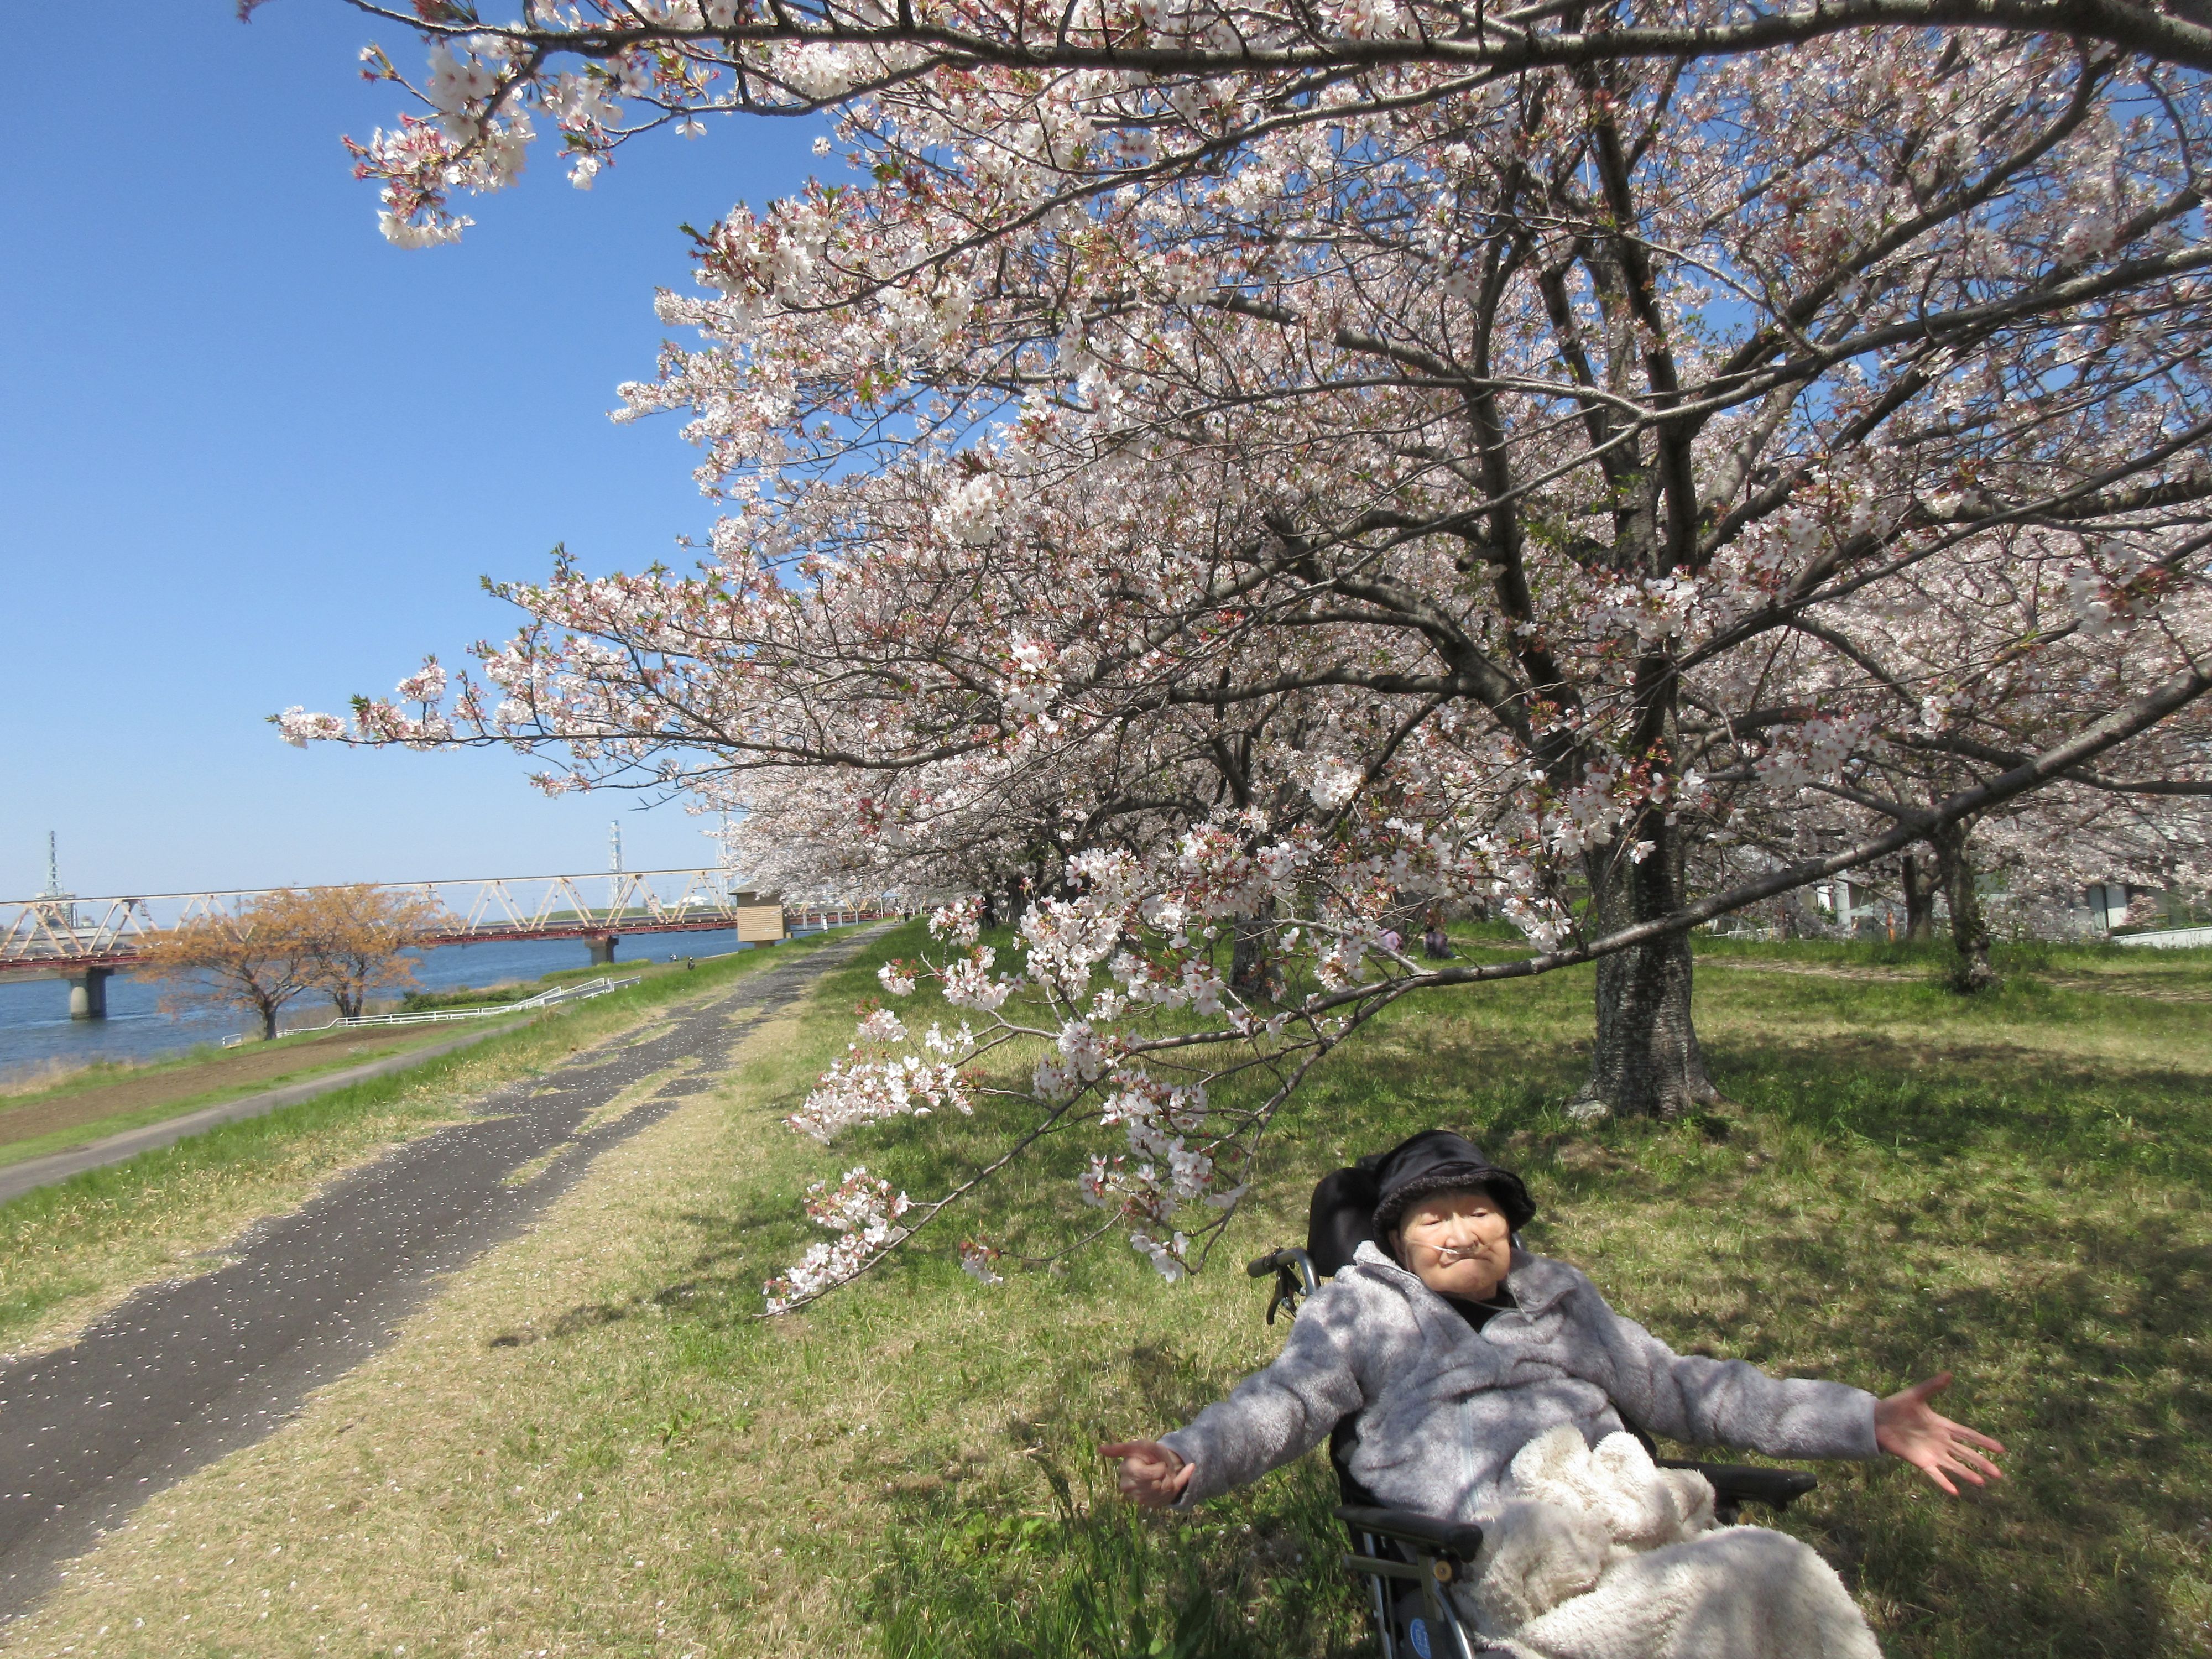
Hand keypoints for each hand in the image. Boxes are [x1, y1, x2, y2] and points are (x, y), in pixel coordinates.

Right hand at [1099, 1440, 1193, 1507]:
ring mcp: (1136, 1497)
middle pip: (1157, 1485)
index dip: (1159, 1469)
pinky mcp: (1146, 1504)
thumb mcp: (1140, 1446)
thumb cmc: (1149, 1453)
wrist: (1161, 1464)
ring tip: (1161, 1475)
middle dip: (1164, 1475)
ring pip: (1162, 1492)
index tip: (1155, 1462)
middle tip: (1159, 1468)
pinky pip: (1165, 1498)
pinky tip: (1164, 1483)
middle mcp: (1127, 1486)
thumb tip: (1100, 1449)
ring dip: (1167, 1482)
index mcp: (1125, 1469)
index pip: (1150, 1475)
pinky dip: (1170, 1490)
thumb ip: (1120, 1448)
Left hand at [1874, 1372, 2005, 1495]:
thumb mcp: (1916, 1395)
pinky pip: (1935, 1474)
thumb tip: (1949, 1373)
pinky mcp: (1921, 1461)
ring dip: (1967, 1474)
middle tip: (1999, 1474)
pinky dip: (1944, 1482)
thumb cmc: (1897, 1406)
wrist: (1877, 1420)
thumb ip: (1932, 1386)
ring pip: (1954, 1466)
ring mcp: (1932, 1453)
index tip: (2001, 1449)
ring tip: (1982, 1482)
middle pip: (1966, 1453)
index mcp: (1943, 1425)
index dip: (1984, 1442)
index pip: (1968, 1435)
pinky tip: (1955, 1492)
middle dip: (1982, 1462)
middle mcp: (1941, 1442)